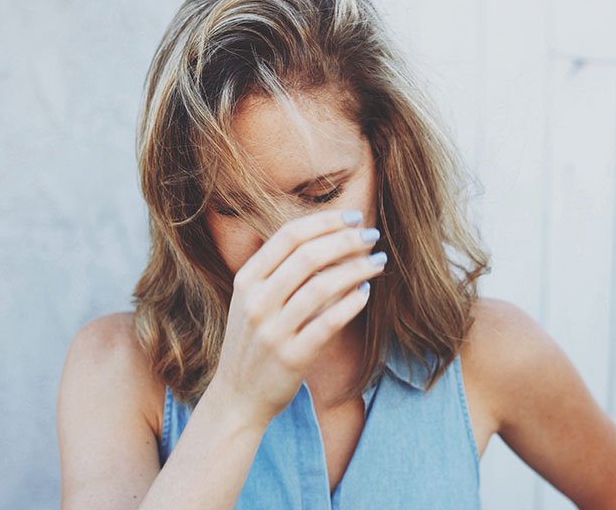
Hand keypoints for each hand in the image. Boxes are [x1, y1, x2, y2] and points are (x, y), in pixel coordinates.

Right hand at [208, 209, 385, 427]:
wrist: (237, 397)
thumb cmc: (253, 343)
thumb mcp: (252, 301)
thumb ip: (278, 271)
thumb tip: (326, 237)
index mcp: (246, 280)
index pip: (288, 236)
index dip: (324, 222)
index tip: (352, 218)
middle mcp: (256, 301)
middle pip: (308, 256)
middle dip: (346, 241)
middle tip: (372, 236)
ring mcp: (272, 330)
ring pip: (321, 286)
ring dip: (356, 269)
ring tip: (378, 263)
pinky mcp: (291, 357)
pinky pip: (328, 323)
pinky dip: (351, 304)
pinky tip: (365, 294)